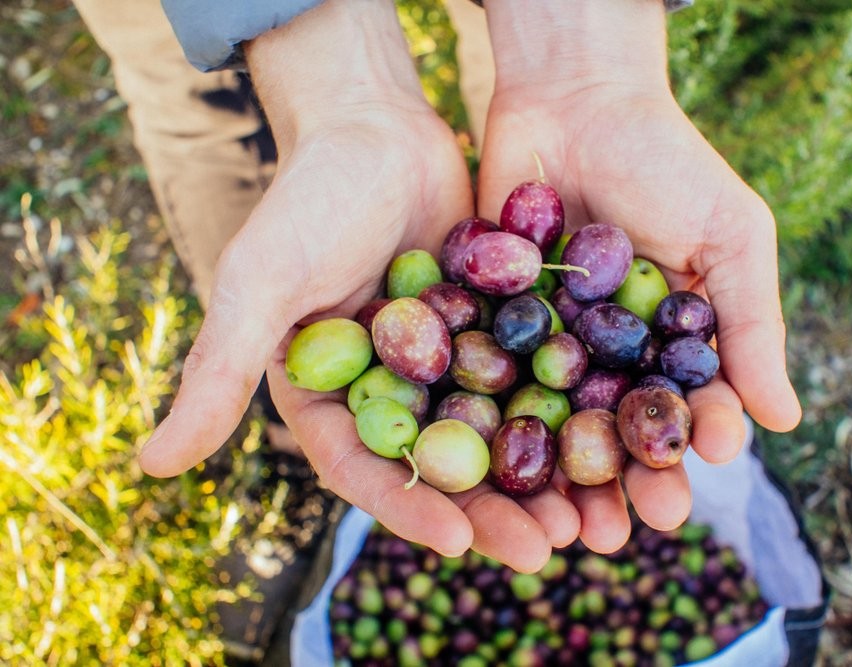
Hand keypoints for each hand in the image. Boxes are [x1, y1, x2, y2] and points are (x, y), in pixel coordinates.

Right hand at [138, 0, 578, 571]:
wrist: (376, 126)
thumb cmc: (307, 200)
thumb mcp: (259, 283)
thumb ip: (220, 370)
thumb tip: (149, 465)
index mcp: (330, 396)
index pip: (366, 470)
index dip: (410, 509)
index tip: (461, 542)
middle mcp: (389, 390)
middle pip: (442, 465)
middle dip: (491, 510)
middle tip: (545, 547)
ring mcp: (445, 363)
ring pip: (495, 431)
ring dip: (539, 473)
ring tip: (589, 513)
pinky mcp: (490, 330)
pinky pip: (530, 377)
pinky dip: (565, 407)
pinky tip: (608, 433)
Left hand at [479, 0, 800, 551]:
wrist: (572, 99)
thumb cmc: (667, 162)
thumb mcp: (730, 236)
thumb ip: (753, 326)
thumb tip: (786, 420)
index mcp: (670, 344)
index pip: (685, 409)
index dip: (691, 446)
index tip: (694, 480)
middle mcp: (611, 355)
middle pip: (616, 432)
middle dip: (621, 483)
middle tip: (620, 532)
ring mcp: (551, 345)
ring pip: (555, 425)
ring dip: (560, 481)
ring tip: (563, 529)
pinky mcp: (494, 325)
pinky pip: (495, 384)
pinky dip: (498, 426)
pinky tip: (497, 466)